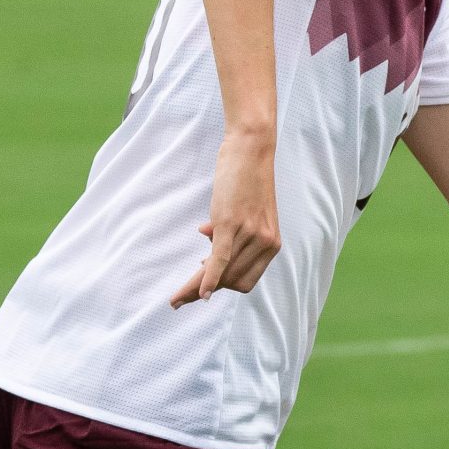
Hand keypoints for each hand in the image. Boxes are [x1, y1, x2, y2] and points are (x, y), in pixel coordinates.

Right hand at [169, 129, 281, 307]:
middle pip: (232, 282)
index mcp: (271, 244)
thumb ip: (232, 230)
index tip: (206, 284)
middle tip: (181, 299)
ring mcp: (248, 235)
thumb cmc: (245, 176)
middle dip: (204, 292)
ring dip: (195, 288)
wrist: (250, 148)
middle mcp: (264, 243)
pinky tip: (198, 294)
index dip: (224, 285)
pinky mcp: (231, 224)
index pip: (245, 280)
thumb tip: (207, 235)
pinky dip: (207, 279)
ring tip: (177, 297)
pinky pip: (219, 259)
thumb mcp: (243, 210)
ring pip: (221, 274)